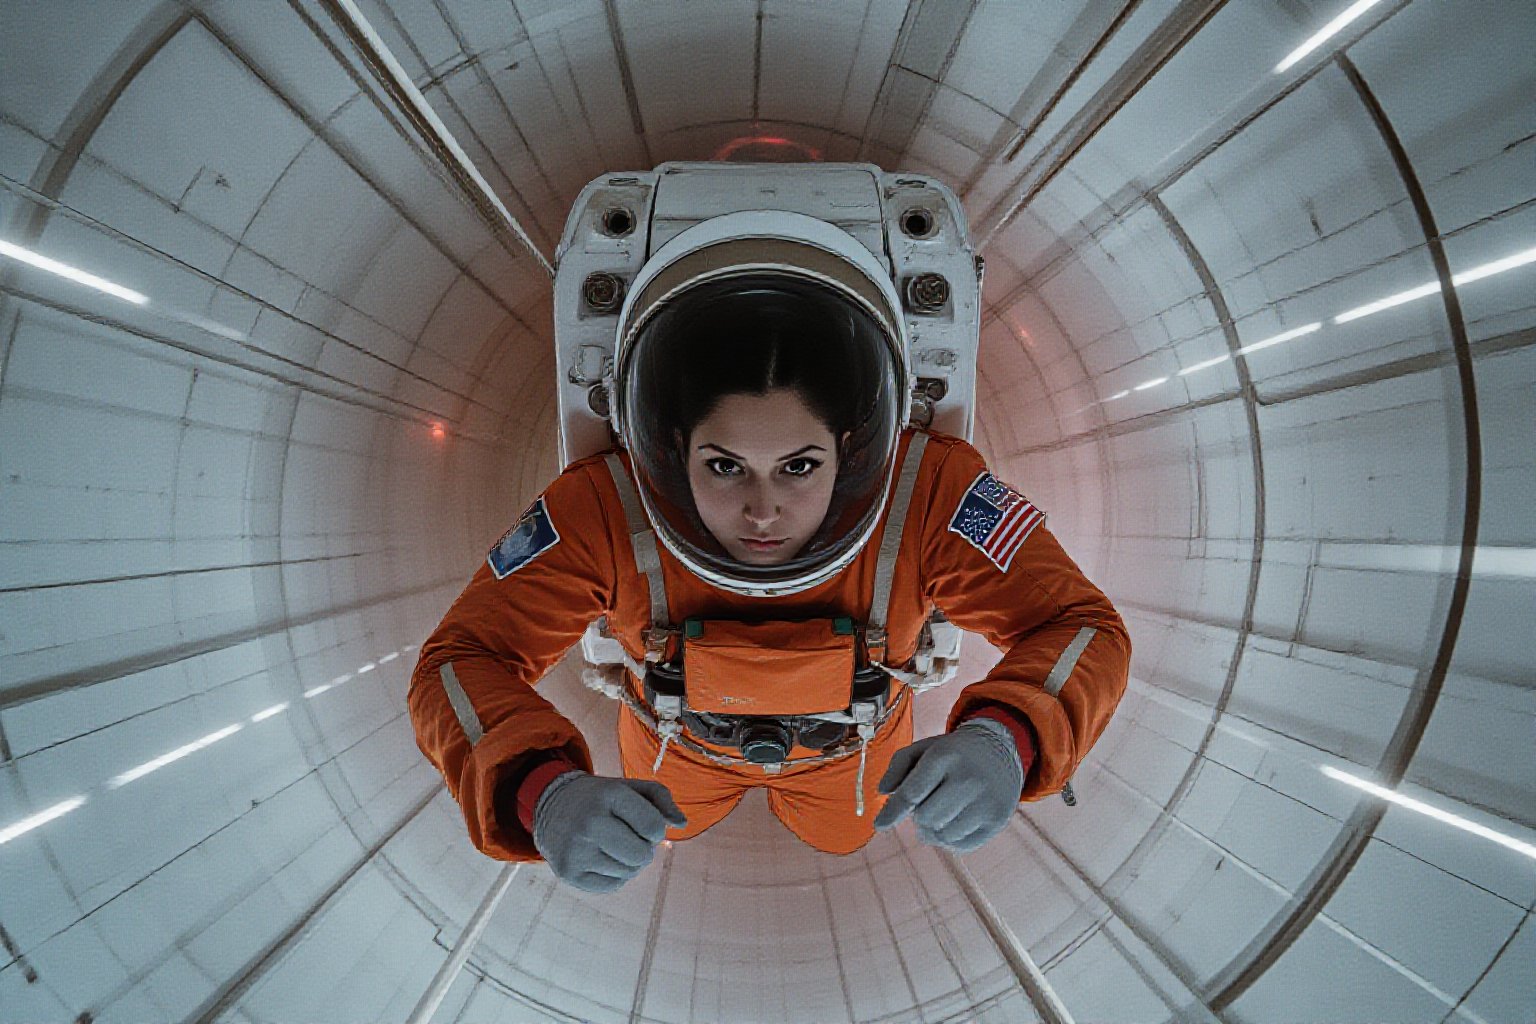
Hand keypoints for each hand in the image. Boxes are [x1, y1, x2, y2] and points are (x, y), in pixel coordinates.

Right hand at [532, 773, 686, 891]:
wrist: (551, 806)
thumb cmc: (601, 798)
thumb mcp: (629, 787)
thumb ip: (661, 799)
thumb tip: (682, 824)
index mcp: (608, 795)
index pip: (653, 826)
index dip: (656, 829)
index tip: (644, 823)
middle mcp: (589, 822)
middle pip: (642, 856)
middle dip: (644, 849)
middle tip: (630, 837)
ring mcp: (576, 849)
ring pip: (628, 872)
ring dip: (630, 862)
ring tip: (614, 845)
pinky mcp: (568, 872)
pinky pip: (612, 886)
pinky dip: (615, 875)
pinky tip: (603, 858)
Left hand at [872, 720, 1022, 851]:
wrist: (1000, 749)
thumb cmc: (953, 753)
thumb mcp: (924, 748)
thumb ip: (897, 766)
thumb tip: (882, 791)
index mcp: (945, 756)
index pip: (911, 793)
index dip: (892, 812)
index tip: (879, 825)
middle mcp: (968, 778)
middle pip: (925, 818)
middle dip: (918, 814)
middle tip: (927, 801)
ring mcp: (986, 800)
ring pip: (942, 836)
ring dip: (933, 829)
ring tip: (940, 811)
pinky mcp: (998, 819)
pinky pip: (962, 846)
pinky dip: (951, 838)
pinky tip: (954, 820)